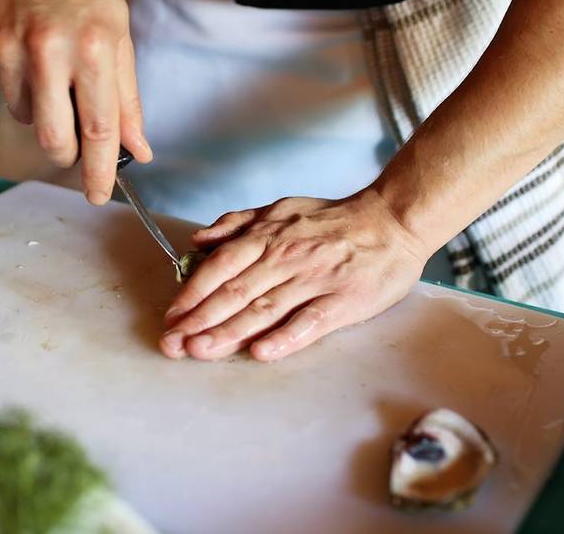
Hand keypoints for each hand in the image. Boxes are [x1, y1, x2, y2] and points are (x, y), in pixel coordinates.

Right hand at [0, 0, 151, 203]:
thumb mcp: (121, 37)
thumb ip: (127, 101)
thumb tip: (138, 151)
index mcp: (94, 47)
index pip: (100, 129)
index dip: (101, 171)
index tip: (100, 196)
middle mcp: (48, 49)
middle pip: (55, 139)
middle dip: (68, 155)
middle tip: (76, 148)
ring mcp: (8, 48)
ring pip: (28, 118)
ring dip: (46, 110)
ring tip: (54, 68)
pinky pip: (4, 94)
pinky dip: (21, 87)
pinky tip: (29, 53)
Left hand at [158, 189, 428, 361]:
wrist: (393, 220)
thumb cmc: (335, 219)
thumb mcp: (282, 208)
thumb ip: (239, 224)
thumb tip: (199, 239)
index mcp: (269, 235)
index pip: (220, 267)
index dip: (192, 293)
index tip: (170, 317)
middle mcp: (287, 257)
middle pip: (235, 293)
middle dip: (199, 320)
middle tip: (172, 344)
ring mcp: (315, 280)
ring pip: (264, 310)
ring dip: (229, 333)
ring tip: (200, 351)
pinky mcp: (343, 300)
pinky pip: (309, 322)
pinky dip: (284, 338)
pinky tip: (260, 353)